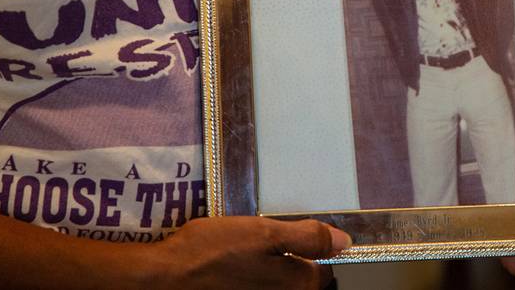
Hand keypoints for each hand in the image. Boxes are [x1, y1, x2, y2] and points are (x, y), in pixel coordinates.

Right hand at [138, 216, 351, 289]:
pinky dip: (255, 273)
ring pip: (281, 281)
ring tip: (248, 248)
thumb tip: (345, 242)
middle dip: (294, 258)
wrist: (169, 275)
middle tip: (267, 237)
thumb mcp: (264, 232)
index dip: (315, 245)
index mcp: (297, 285)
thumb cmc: (215, 250)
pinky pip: (261, 284)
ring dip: (273, 265)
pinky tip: (237, 262)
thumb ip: (308, 238)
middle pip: (304, 278)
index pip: (326, 267)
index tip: (293, 231)